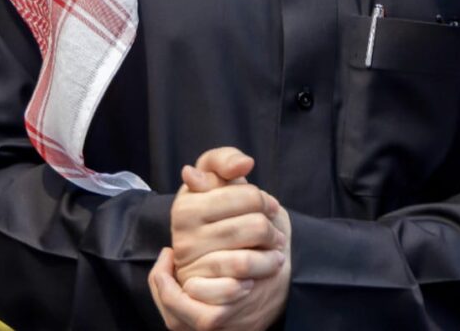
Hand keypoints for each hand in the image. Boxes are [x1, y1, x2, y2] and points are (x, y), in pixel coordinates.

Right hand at [149, 147, 290, 329]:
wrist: (206, 259)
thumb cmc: (217, 209)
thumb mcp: (216, 179)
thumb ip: (224, 162)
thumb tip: (244, 164)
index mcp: (186, 207)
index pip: (247, 197)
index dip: (266, 201)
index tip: (271, 207)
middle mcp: (183, 239)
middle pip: (252, 228)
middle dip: (272, 231)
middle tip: (276, 236)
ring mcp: (188, 268)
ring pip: (245, 261)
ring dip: (270, 260)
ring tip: (276, 255)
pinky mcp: (197, 298)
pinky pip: (231, 291)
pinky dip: (251, 282)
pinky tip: (256, 278)